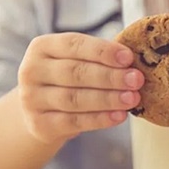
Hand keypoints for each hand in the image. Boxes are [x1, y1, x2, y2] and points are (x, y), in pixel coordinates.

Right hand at [17, 33, 143, 143]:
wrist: (42, 112)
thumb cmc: (69, 79)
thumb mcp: (77, 61)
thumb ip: (99, 57)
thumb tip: (133, 60)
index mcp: (42, 46)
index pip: (74, 44)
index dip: (103, 51)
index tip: (128, 58)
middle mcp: (31, 70)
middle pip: (75, 72)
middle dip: (110, 76)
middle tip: (136, 80)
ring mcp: (31, 99)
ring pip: (74, 99)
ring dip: (108, 99)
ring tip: (132, 99)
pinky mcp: (39, 124)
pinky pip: (73, 122)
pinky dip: (99, 119)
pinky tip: (119, 116)